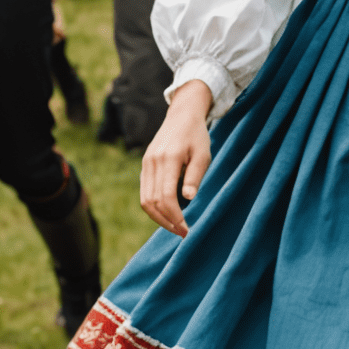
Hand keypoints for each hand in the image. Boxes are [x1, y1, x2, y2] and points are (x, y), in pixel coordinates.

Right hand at [140, 80, 213, 236]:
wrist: (182, 116)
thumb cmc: (197, 136)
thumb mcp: (203, 154)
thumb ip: (195, 176)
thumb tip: (188, 198)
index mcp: (169, 159)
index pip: (166, 196)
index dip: (174, 216)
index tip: (186, 228)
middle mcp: (153, 162)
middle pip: (152, 202)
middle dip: (167, 221)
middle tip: (183, 232)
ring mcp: (146, 164)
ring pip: (145, 200)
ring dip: (158, 217)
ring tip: (175, 227)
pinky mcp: (145, 165)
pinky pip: (145, 192)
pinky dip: (154, 206)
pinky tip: (168, 213)